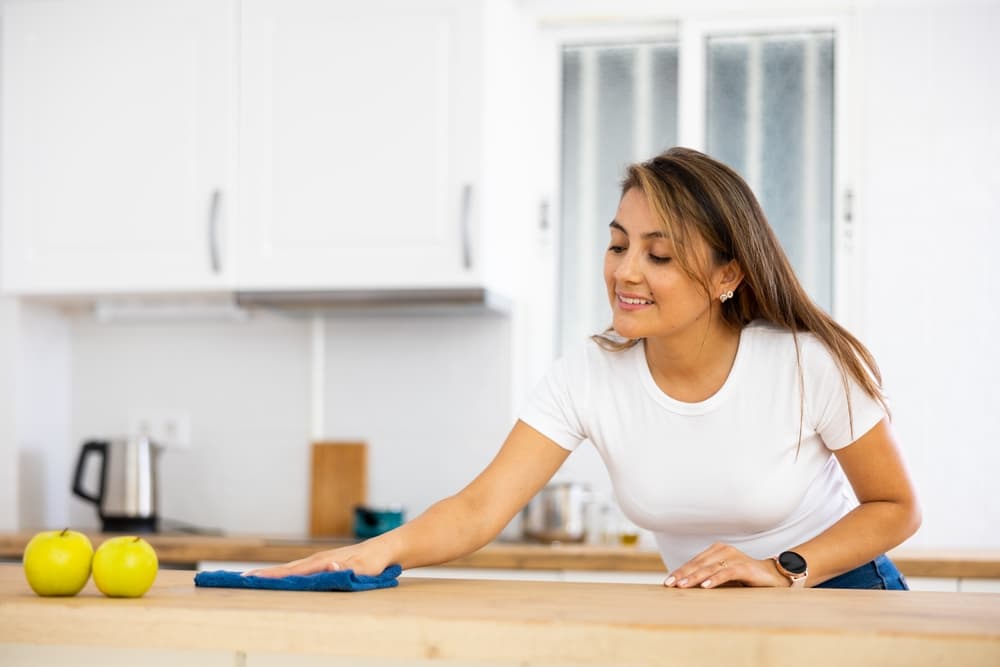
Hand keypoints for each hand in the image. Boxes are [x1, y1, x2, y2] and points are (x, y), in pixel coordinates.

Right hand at [243, 540, 394, 577]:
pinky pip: (300, 569)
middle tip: (240, 579)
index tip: (251, 579)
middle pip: (286, 569)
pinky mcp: (324, 564)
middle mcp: (317, 560)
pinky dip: (285, 573)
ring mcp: (320, 561)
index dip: (272, 576)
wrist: (386, 549)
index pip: (292, 571)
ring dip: (272, 573)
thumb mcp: (365, 569)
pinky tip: (277, 578)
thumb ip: (347, 570)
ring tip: (251, 578)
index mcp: (323, 562)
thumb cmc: (376, 561)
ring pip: (291, 568)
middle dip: (264, 574)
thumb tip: (327, 568)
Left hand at [662, 543, 789, 588]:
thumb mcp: (722, 577)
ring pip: (709, 568)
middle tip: (669, 585)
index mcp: (715, 551)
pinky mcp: (744, 566)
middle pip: (698, 564)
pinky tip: (705, 586)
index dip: (680, 571)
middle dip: (682, 575)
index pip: (693, 562)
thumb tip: (684, 587)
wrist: (773, 577)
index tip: (667, 582)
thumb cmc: (744, 578)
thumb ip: (707, 578)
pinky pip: (726, 573)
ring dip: (694, 578)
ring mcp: (734, 557)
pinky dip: (714, 579)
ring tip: (682, 586)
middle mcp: (723, 550)